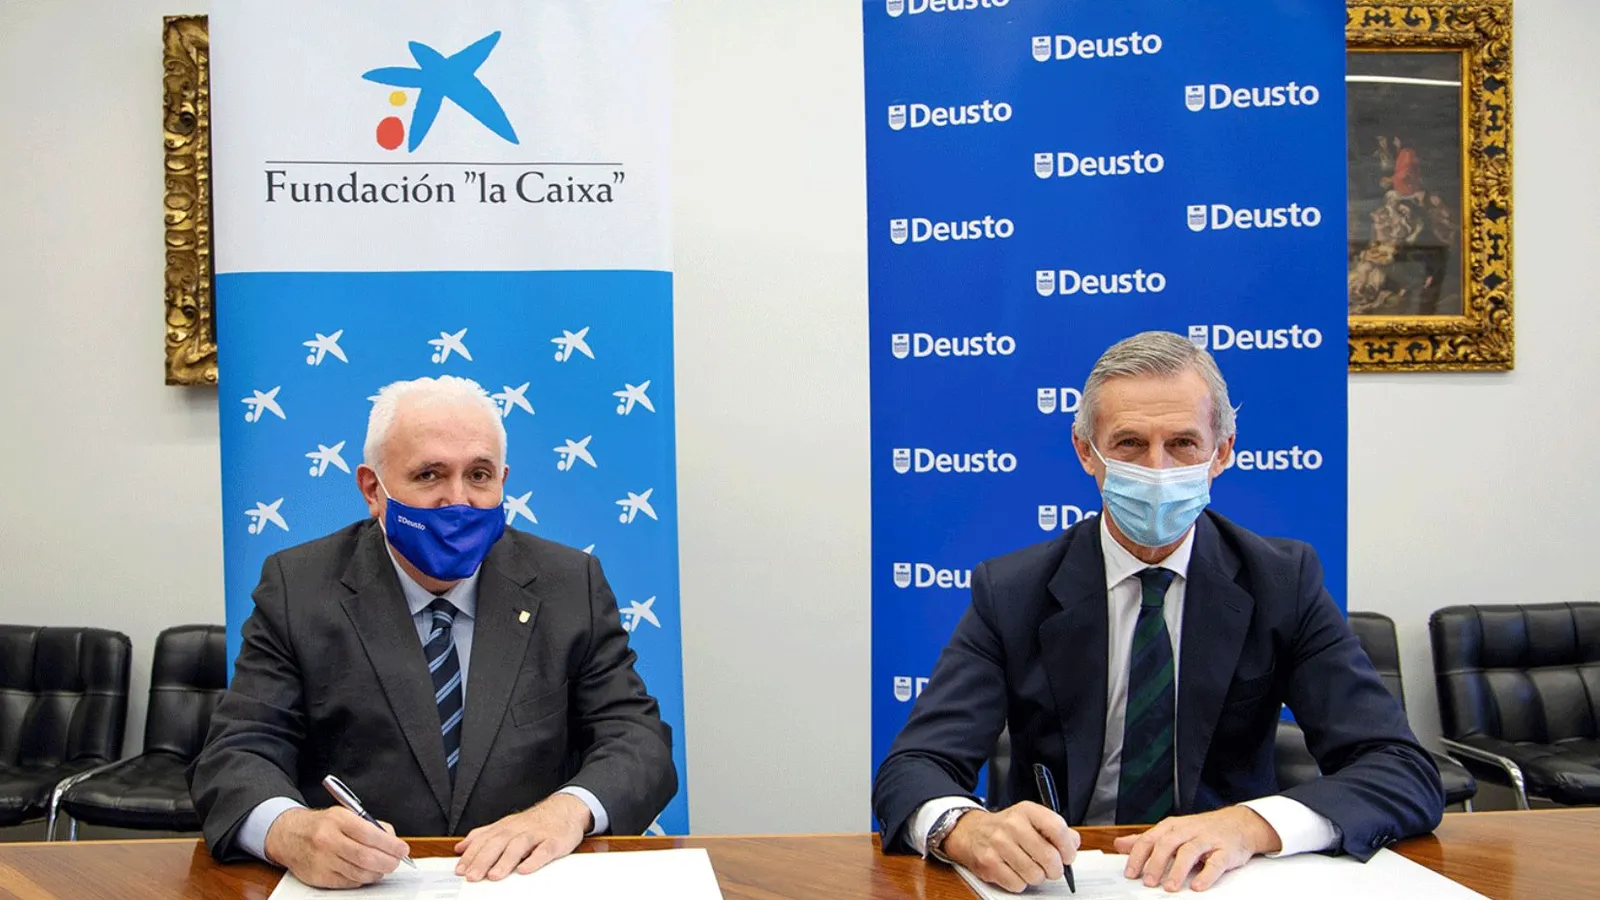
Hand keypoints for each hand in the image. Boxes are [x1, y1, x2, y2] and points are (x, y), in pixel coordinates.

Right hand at [264, 807, 408, 888]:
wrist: (289, 835)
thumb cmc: (322, 825)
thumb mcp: (345, 814)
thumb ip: (370, 825)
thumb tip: (393, 841)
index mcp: (338, 820)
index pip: (370, 834)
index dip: (391, 845)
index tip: (402, 849)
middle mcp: (328, 840)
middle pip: (366, 857)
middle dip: (388, 862)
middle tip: (396, 862)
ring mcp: (322, 860)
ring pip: (359, 873)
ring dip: (377, 873)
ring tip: (382, 867)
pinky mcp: (319, 877)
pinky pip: (348, 882)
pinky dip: (362, 879)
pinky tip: (365, 873)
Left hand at [453, 792, 590, 881]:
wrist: (566, 809)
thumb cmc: (534, 822)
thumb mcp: (506, 825)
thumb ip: (483, 835)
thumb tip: (461, 847)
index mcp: (505, 827)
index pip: (484, 840)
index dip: (471, 855)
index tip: (460, 870)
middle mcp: (519, 829)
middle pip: (498, 842)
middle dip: (483, 860)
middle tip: (472, 876)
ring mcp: (537, 834)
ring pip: (519, 845)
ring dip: (505, 860)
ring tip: (494, 875)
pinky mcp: (554, 841)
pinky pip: (544, 850)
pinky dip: (534, 860)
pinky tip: (525, 870)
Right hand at [941, 802, 1079, 892]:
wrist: (971, 832)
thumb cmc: (1006, 828)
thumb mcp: (1030, 818)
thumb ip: (1055, 829)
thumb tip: (1073, 843)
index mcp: (1027, 811)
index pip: (1057, 828)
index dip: (1068, 848)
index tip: (1068, 856)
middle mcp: (1012, 825)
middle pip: (1049, 857)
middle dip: (1054, 869)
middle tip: (1051, 868)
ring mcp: (998, 844)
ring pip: (1035, 874)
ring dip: (1037, 877)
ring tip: (1030, 868)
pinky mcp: (989, 863)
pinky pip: (1017, 884)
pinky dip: (1020, 883)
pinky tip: (1015, 871)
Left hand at [1112, 806, 1280, 891]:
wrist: (1238, 823)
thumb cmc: (1201, 829)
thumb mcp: (1171, 831)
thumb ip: (1147, 839)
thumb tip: (1119, 845)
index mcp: (1172, 826)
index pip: (1150, 839)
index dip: (1138, 856)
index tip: (1130, 873)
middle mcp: (1188, 830)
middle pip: (1168, 844)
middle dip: (1156, 863)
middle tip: (1148, 882)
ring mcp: (1208, 839)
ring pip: (1190, 851)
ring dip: (1178, 870)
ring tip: (1169, 887)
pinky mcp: (1226, 851)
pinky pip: (1216, 862)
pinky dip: (1206, 874)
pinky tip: (1197, 885)